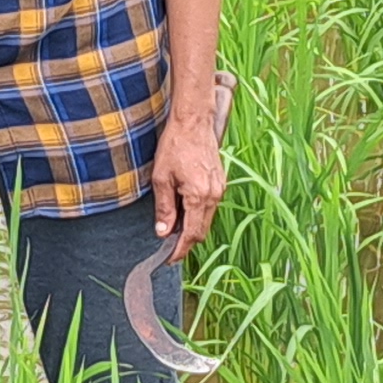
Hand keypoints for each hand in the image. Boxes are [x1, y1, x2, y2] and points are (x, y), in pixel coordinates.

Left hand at [147, 107, 224, 261]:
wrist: (193, 122)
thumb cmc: (175, 146)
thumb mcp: (161, 178)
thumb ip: (164, 208)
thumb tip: (163, 232)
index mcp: (199, 196)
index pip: (192, 234)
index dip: (180, 250)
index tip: (169, 259)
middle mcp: (214, 195)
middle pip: (202, 230)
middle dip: (186, 242)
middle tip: (168, 247)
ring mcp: (219, 189)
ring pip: (206, 219)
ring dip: (191, 227)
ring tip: (172, 227)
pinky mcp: (220, 182)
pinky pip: (209, 206)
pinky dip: (197, 213)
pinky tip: (183, 210)